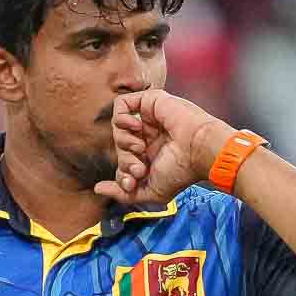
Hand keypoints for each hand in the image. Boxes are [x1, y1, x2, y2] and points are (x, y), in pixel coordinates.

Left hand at [94, 89, 231, 207]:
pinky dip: (121, 117)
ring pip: (118, 128)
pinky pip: (121, 105)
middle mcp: (148, 138)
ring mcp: (148, 120)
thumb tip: (98, 189)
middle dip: (125, 160)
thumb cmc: (180, 172)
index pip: (123, 163)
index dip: (123, 174)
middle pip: (119, 147)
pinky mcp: (149, 102)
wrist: (198, 150)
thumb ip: (123, 193)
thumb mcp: (149, 192)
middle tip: (140, 167)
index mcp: (151, 157)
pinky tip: (135, 127)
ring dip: (123, 141)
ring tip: (140, 148)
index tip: (133, 182)